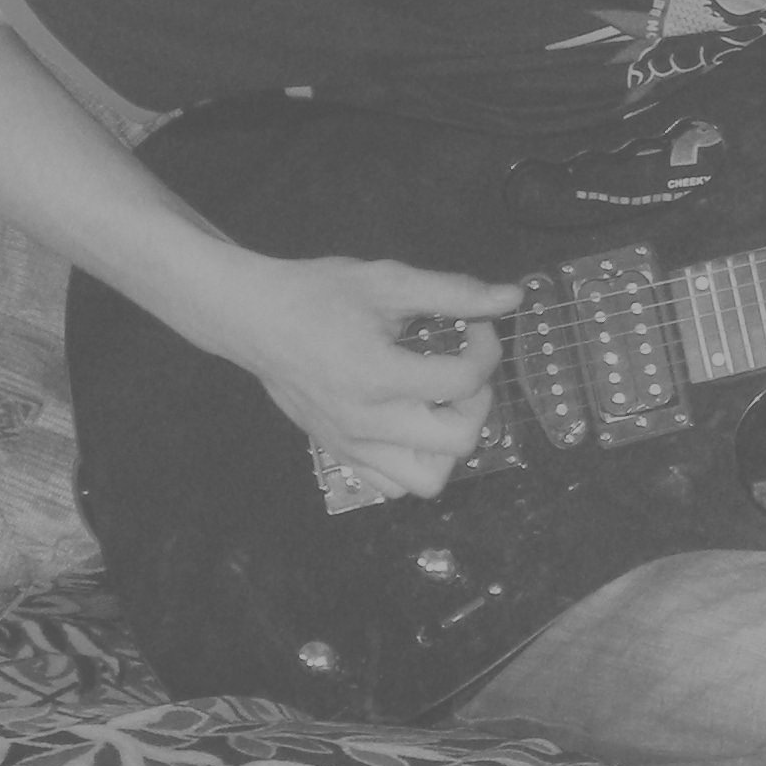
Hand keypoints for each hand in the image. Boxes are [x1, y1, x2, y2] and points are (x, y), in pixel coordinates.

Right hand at [191, 252, 522, 499]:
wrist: (253, 319)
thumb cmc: (319, 294)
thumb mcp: (389, 281)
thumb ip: (455, 293)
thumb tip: (512, 298)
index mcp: (380, 376)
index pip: (465, 380)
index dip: (488, 348)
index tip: (476, 325)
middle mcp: (367, 422)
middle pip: (458, 441)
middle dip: (478, 400)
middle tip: (464, 368)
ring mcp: (351, 446)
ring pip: (428, 480)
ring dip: (449, 443)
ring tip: (441, 403)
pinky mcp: (339, 455)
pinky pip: (392, 484)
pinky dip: (415, 461)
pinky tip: (412, 421)